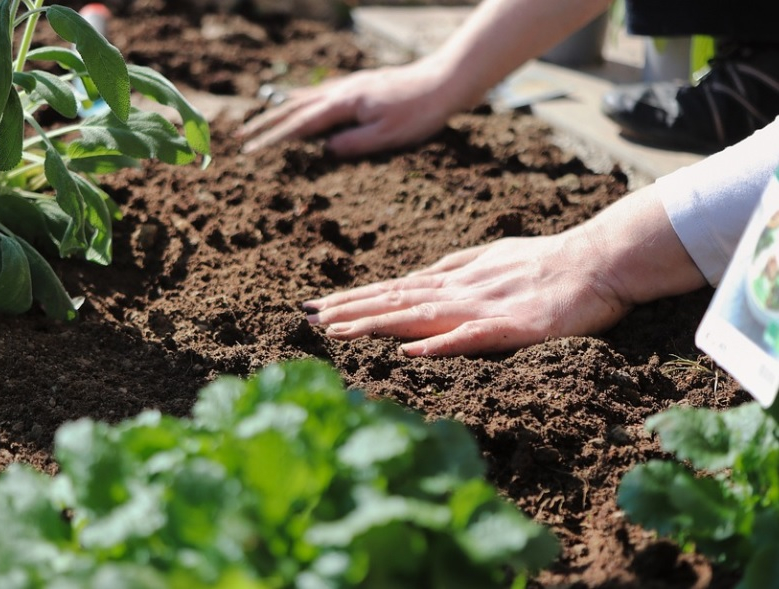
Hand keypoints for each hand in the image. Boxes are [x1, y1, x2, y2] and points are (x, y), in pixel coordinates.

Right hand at [238, 59, 459, 157]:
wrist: (444, 81)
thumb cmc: (419, 112)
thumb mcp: (387, 136)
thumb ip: (353, 143)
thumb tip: (325, 150)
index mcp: (344, 105)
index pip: (300, 125)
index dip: (273, 139)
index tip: (251, 151)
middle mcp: (341, 91)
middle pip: (294, 108)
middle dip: (265, 124)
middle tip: (240, 137)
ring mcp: (349, 86)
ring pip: (305, 98)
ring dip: (279, 111)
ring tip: (259, 121)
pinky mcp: (359, 85)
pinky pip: (320, 92)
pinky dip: (301, 99)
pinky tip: (298, 102)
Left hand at [302, 231, 633, 355]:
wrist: (601, 259)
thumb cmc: (548, 261)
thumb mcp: (492, 258)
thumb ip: (455, 268)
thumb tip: (418, 276)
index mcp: (456, 279)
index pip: (395, 290)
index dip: (355, 298)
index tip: (317, 306)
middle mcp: (461, 290)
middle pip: (396, 300)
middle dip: (350, 310)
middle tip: (307, 318)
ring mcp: (485, 307)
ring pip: (421, 315)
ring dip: (377, 323)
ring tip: (337, 331)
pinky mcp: (513, 326)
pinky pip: (472, 336)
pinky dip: (439, 344)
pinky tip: (409, 350)